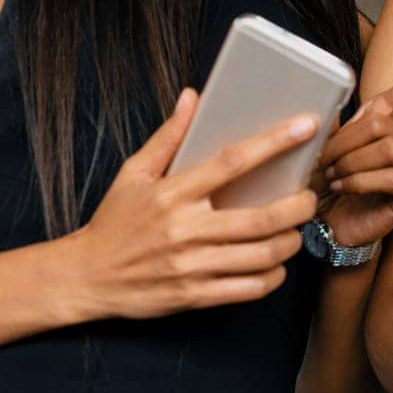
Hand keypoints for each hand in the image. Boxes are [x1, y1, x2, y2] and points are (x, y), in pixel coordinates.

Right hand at [68, 89, 320, 319]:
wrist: (84, 277)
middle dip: (299, 207)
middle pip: (261, 218)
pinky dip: (273, 275)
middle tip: (308, 198)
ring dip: (291, 242)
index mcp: (172, 193)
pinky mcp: (194, 296)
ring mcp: (191, 265)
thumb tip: (192, 96)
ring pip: (262, 255)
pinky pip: (249, 288)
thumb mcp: (134, 173)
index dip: (274, 142)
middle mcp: (185, 229)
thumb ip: (168, 136)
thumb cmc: (114, 222)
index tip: (305, 126)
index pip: (232, 161)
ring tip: (295, 230)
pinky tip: (275, 263)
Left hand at [315, 54, 392, 248]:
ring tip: (333, 175)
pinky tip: (343, 188)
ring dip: (351, 162)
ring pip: (389, 149)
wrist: (330, 224)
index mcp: (389, 121)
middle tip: (323, 160)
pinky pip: (390, 178)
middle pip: (382, 124)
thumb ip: (332, 125)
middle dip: (345, 142)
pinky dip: (359, 181)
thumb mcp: (325, 148)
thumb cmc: (330, 181)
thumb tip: (325, 105)